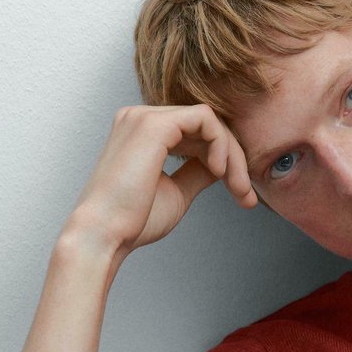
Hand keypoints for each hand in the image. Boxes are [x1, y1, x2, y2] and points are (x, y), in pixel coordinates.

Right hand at [65, 103, 258, 259]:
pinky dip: (222, 144)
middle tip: (247, 196)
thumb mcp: (176, 192)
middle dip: (235, 160)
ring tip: (238, 189)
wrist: (104, 235)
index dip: (226, 161)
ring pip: (210, 121)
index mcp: (143, 133)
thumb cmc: (132, 222)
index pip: (197, 135)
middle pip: (206, 126)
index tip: (243, 196)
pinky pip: (205, 119)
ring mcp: (145, 117)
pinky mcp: (155, 124)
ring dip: (232, 155)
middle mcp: (141, 118)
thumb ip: (197, 173)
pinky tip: (221, 172)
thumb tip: (220, 165)